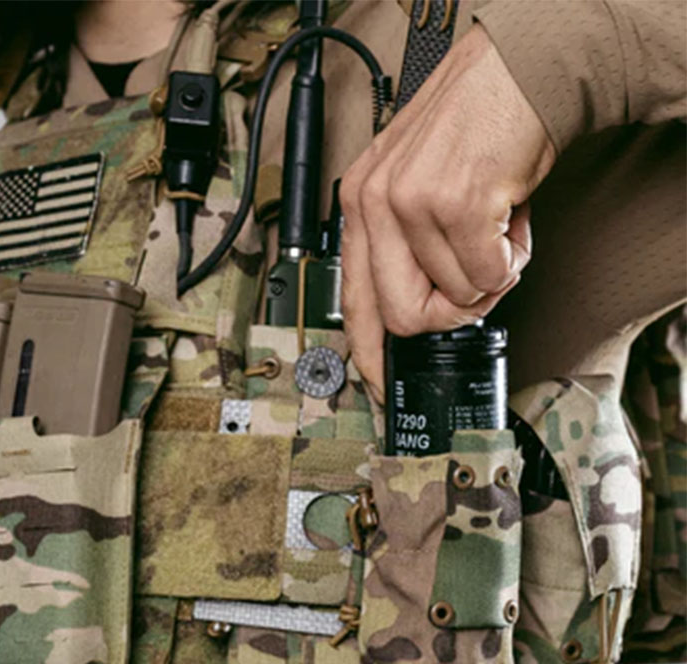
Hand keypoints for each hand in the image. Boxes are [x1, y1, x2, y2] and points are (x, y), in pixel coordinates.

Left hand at [340, 25, 555, 397]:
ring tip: (498, 229)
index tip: (376, 381)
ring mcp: (412, 204)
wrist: (521, 72)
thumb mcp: (413, 183)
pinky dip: (513, 261)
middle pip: (401, 317)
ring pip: (453, 299)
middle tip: (475, 282)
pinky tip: (512, 221)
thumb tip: (414, 310)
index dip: (367, 351)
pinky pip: (489, 278)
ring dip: (490, 278)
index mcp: (358, 202)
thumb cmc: (474, 127)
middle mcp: (374, 202)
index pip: (352, 299)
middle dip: (448, 315)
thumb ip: (402, 246)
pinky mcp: (457, 205)